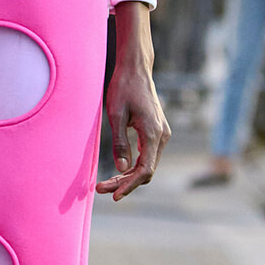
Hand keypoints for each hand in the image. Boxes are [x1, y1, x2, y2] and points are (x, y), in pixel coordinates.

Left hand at [96, 1, 170, 199]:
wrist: (136, 69)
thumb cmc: (124, 87)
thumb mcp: (116, 114)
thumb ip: (120, 142)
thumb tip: (122, 167)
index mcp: (153, 133)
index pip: (145, 170)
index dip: (129, 185)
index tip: (114, 195)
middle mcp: (162, 136)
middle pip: (147, 171)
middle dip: (125, 183)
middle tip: (101, 188)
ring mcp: (162, 134)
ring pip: (148, 164)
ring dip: (129, 176)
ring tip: (106, 182)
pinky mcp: (157, 131)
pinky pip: (148, 156)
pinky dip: (134, 166)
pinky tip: (118, 170)